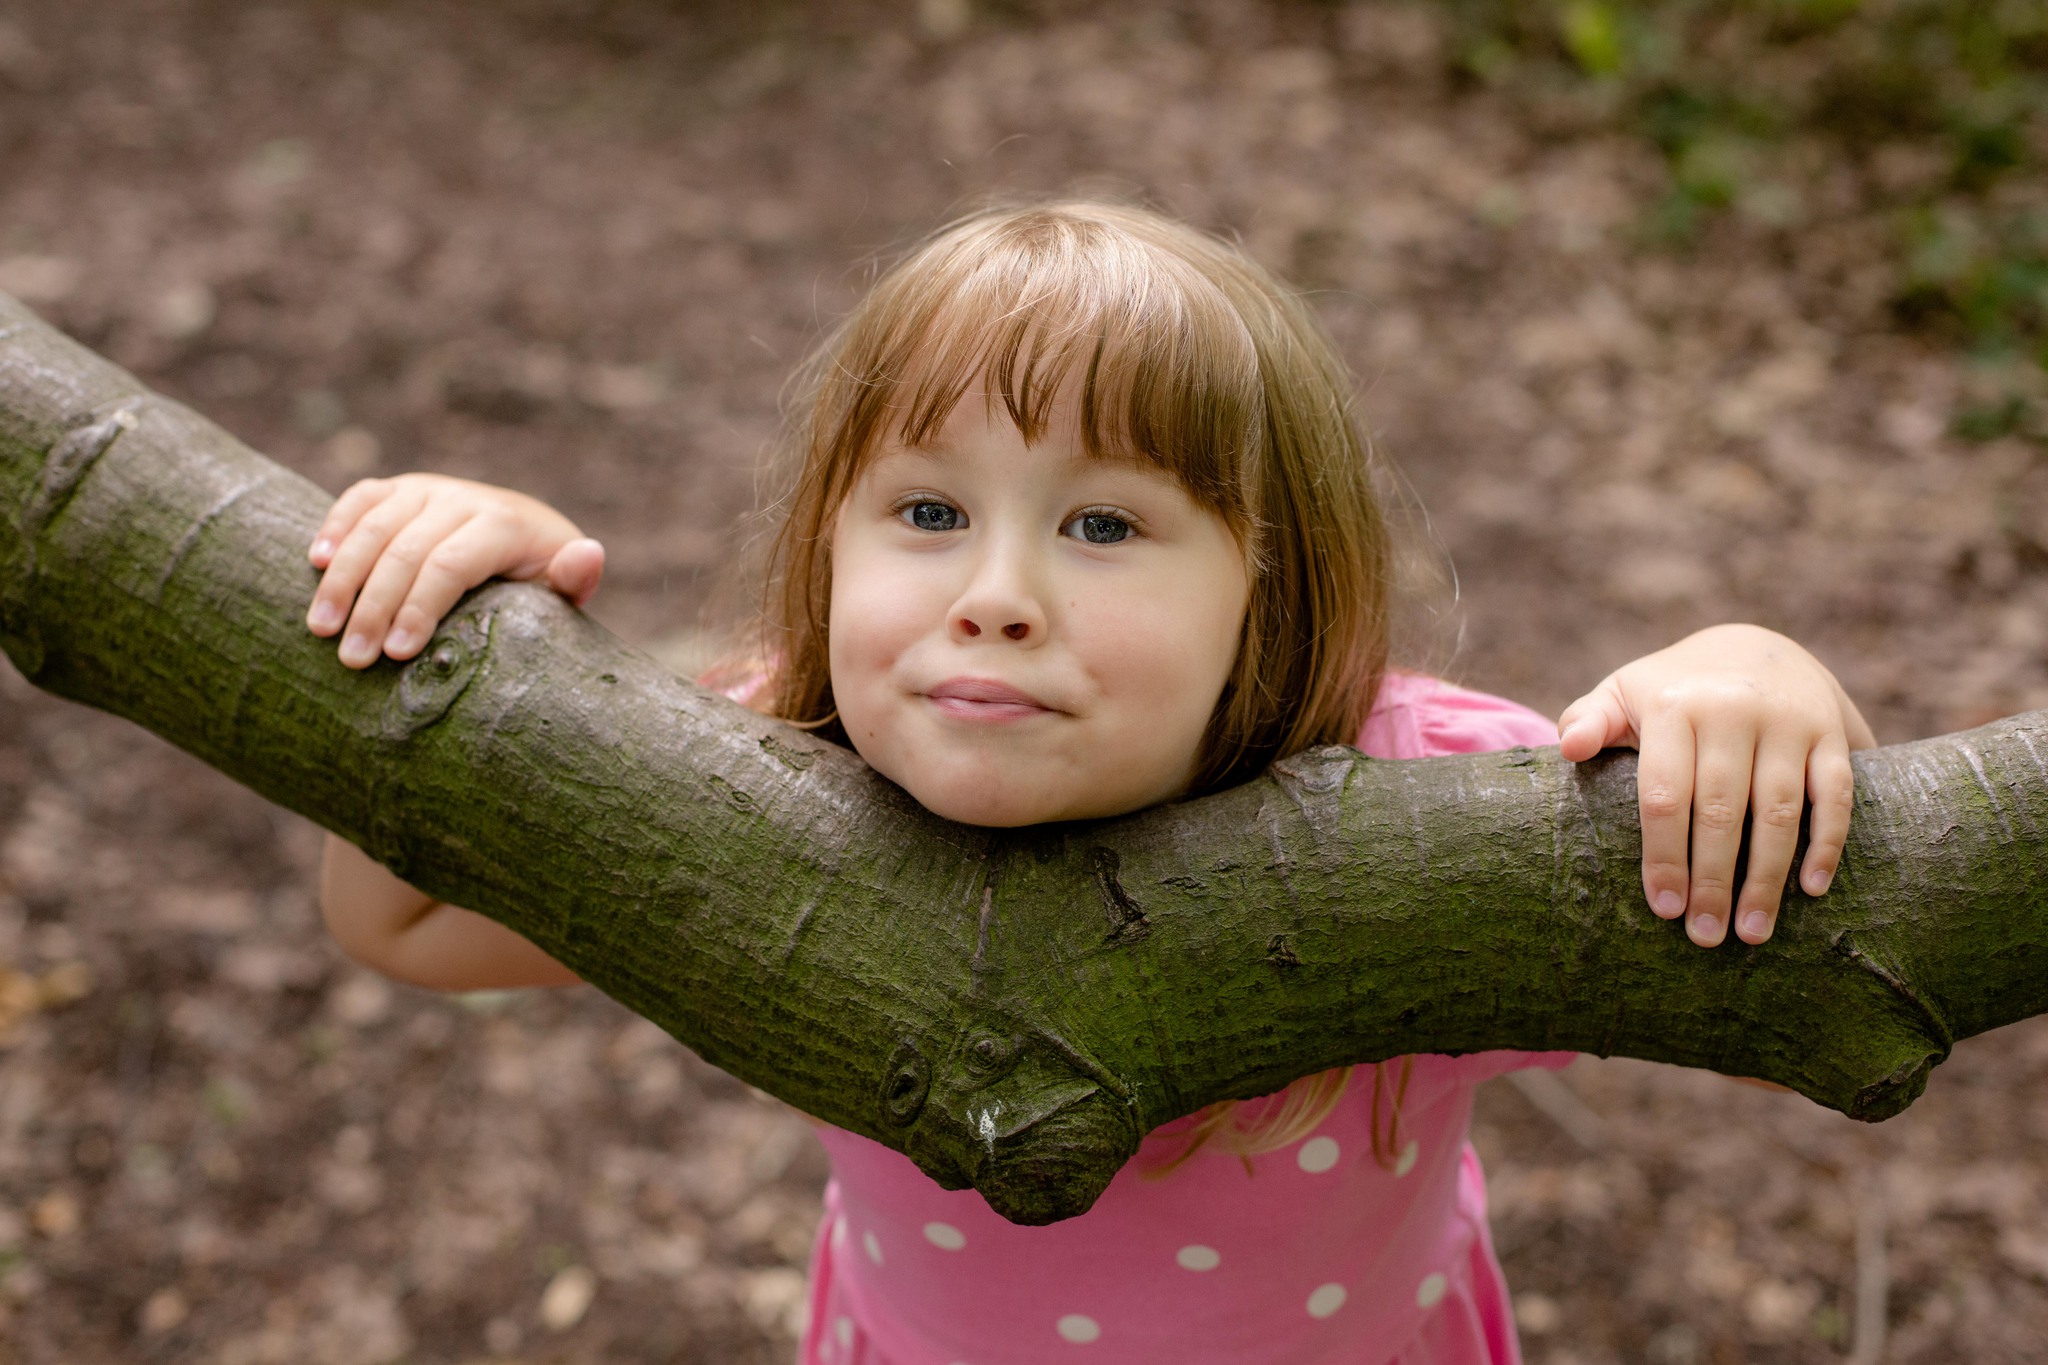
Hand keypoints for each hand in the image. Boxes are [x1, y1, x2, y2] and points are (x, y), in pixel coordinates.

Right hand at [305, 474, 603, 668]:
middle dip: (374, 607)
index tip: (396, 654)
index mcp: (503, 523)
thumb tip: (587, 554)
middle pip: (404, 551)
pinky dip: (335, 526)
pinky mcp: (400, 489)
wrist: (527, 535)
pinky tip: (313, 563)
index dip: (420, 607)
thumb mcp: (565, 587)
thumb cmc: (542, 580)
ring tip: (320, 629)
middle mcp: (461, 498)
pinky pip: (360, 498)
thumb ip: (575, 578)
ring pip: (373, 526)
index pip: (450, 564)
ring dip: (342, 578)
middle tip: (351, 659)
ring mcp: (427, 489)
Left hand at [1556, 624, 1874, 947]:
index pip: (1664, 794)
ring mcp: (1787, 722)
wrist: (1754, 647)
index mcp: (1673, 706)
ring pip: (1779, 811)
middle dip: (1713, 881)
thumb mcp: (1622, 693)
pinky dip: (1827, 844)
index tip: (1665, 909)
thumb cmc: (1672, 691)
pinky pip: (1835, 795)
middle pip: (1721, 811)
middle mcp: (1732, 710)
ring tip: (1752, 932)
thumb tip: (1569, 749)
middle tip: (1705, 937)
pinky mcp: (1830, 734)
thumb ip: (1588, 720)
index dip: (1664, 856)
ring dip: (1768, 878)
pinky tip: (1811, 890)